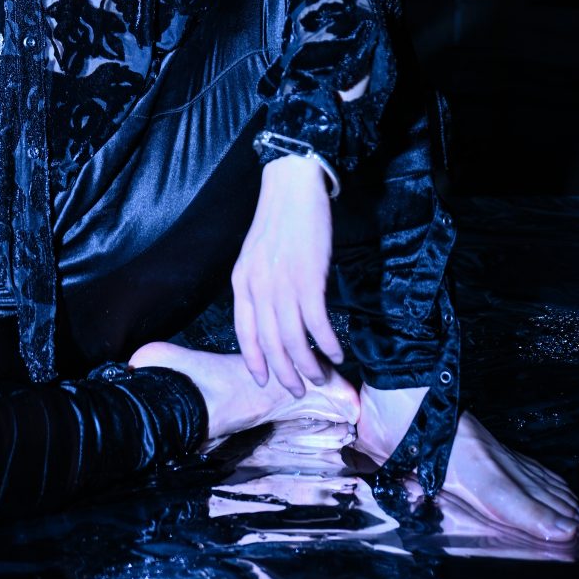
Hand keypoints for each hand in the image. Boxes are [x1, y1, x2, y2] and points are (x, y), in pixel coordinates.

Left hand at [231, 153, 343, 396]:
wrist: (292, 187)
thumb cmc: (278, 221)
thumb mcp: (256, 255)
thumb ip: (260, 286)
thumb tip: (274, 318)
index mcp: (241, 282)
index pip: (244, 334)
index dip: (255, 362)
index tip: (264, 382)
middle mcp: (258, 287)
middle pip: (270, 344)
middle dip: (285, 373)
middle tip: (298, 391)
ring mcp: (282, 285)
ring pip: (294, 340)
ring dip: (309, 365)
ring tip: (322, 377)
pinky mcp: (308, 279)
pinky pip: (317, 324)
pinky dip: (328, 343)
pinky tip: (337, 352)